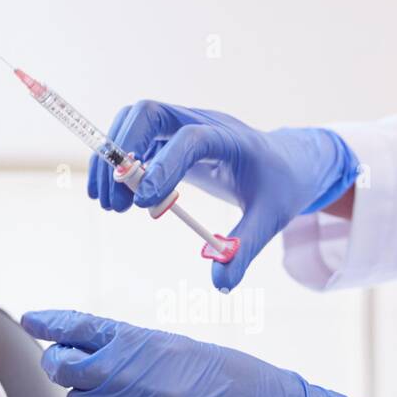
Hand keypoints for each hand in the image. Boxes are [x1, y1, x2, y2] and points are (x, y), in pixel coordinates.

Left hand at [21, 309, 391, 396]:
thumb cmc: (241, 385)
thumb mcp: (186, 351)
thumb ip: (135, 352)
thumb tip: (93, 358)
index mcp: (141, 345)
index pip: (79, 328)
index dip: (52, 323)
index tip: (32, 320)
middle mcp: (126, 380)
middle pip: (65, 373)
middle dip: (66, 370)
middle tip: (78, 370)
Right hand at [87, 101, 358, 288]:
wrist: (287, 163)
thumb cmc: (279, 186)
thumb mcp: (270, 218)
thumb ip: (244, 247)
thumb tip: (221, 283)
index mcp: (231, 138)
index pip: (192, 139)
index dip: (164, 167)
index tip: (144, 205)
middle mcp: (200, 122)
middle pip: (148, 113)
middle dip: (121, 151)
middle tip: (114, 201)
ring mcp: (181, 125)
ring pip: (132, 122)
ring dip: (112, 160)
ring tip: (110, 205)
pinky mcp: (169, 138)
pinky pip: (133, 140)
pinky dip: (116, 164)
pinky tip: (114, 197)